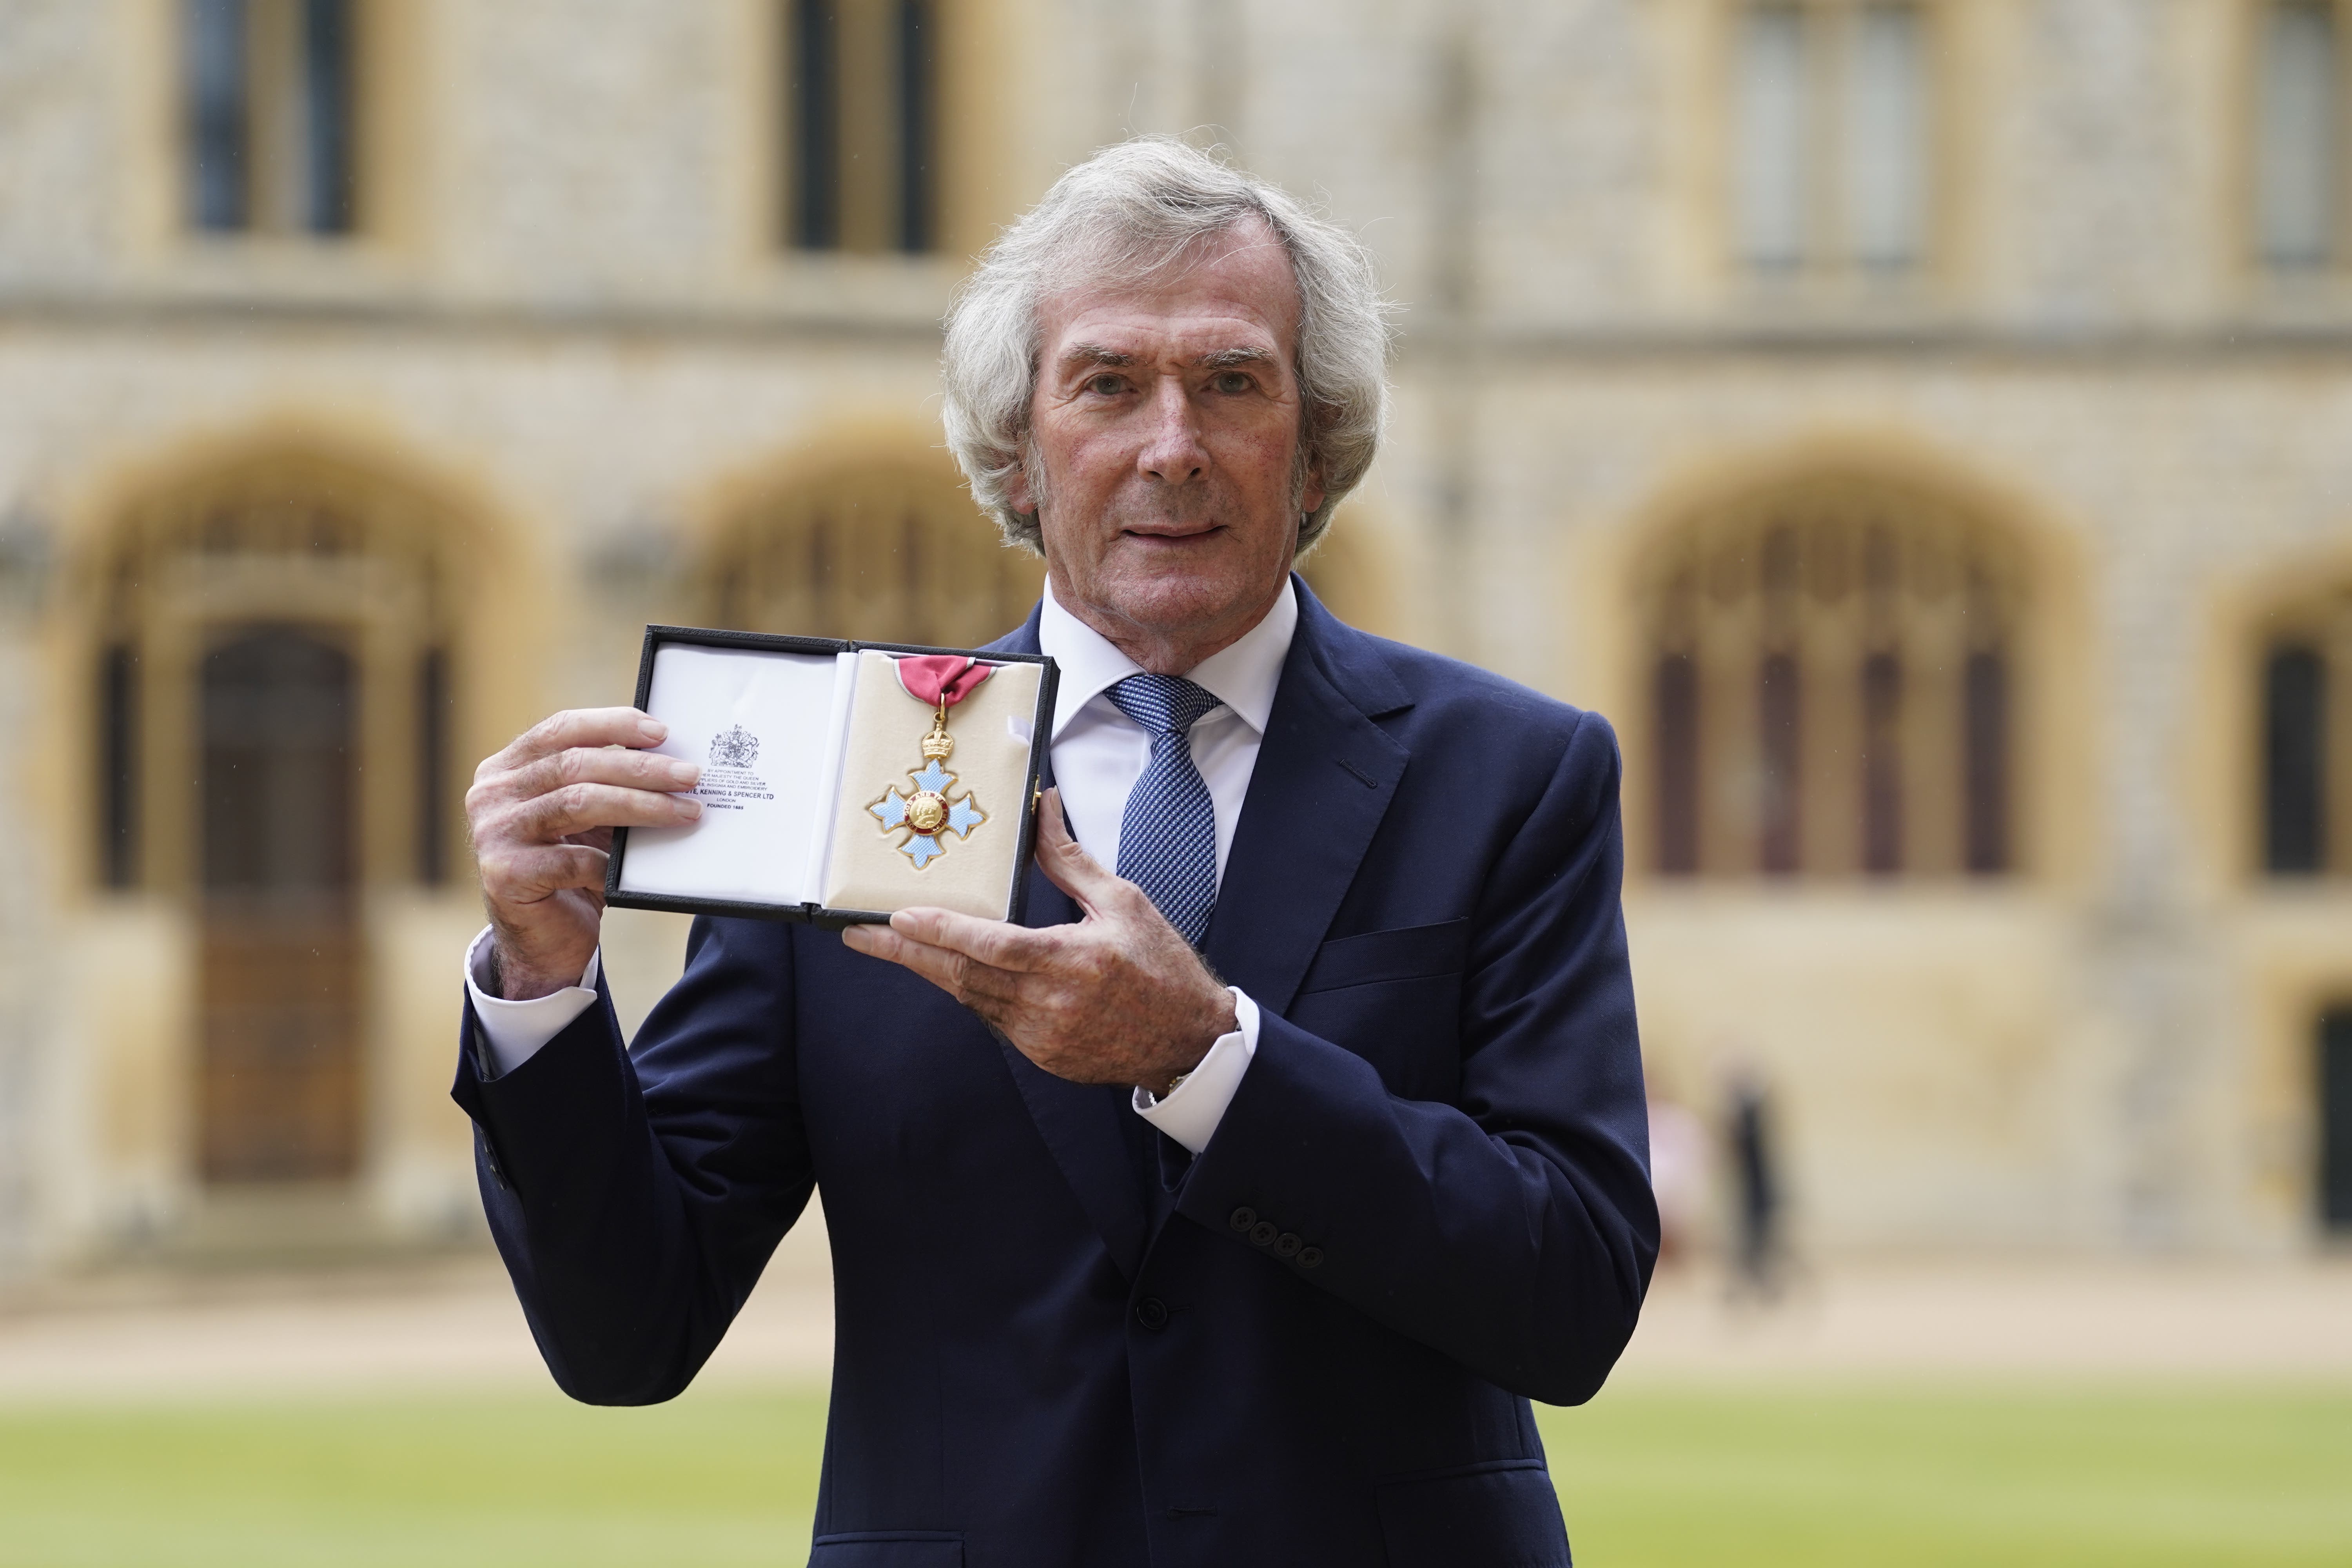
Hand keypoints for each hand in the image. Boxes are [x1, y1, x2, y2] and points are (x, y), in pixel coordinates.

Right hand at [466, 707, 702, 999]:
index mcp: (505, 769)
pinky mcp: (506, 875)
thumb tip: (671, 759)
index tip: (661, 731)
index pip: (561, 729)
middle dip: (640, 768)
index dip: (612, 724)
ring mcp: (493, 834)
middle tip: (690, 775)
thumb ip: (605, 784)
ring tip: (686, 811)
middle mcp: (491, 795)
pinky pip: (573, 860)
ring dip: (642, 805)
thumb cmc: (570, 868)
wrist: (542, 940)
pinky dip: (613, 861)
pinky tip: (642, 864)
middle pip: (575, 765)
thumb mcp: (584, 818)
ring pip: (578, 802)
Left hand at [841, 790, 1235, 1094]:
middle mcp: (1049, 1004)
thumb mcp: (1123, 902)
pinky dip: (971, 992)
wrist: (1190, 1041)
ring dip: (933, 971)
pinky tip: (954, 972)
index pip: (989, 944)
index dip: (940, 930)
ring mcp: (1043, 1037)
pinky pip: (993, 1019)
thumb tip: (1042, 809)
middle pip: (961, 976)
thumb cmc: (1162, 968)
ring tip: (896, 945)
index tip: (899, 916)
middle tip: (861, 936)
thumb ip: (1070, 860)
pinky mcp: (1043, 1057)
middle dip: (906, 953)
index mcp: (1071, 961)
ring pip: (970, 998)